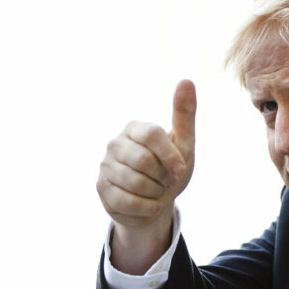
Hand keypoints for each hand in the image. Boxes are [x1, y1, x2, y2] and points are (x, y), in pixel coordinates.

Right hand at [96, 80, 195, 272]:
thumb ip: (184, 113)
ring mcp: (105, 166)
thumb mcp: (184, 142)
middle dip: (163, 176)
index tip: (180, 168)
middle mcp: (115, 144)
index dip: (170, 155)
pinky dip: (147, 207)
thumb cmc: (170, 168)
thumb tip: (186, 80)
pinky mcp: (101, 189)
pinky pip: (129, 201)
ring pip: (136, 183)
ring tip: (156, 190)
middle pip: (144, 161)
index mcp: (135, 128)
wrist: (157, 201)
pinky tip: (148, 203)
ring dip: (156, 193)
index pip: (152, 134)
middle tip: (166, 180)